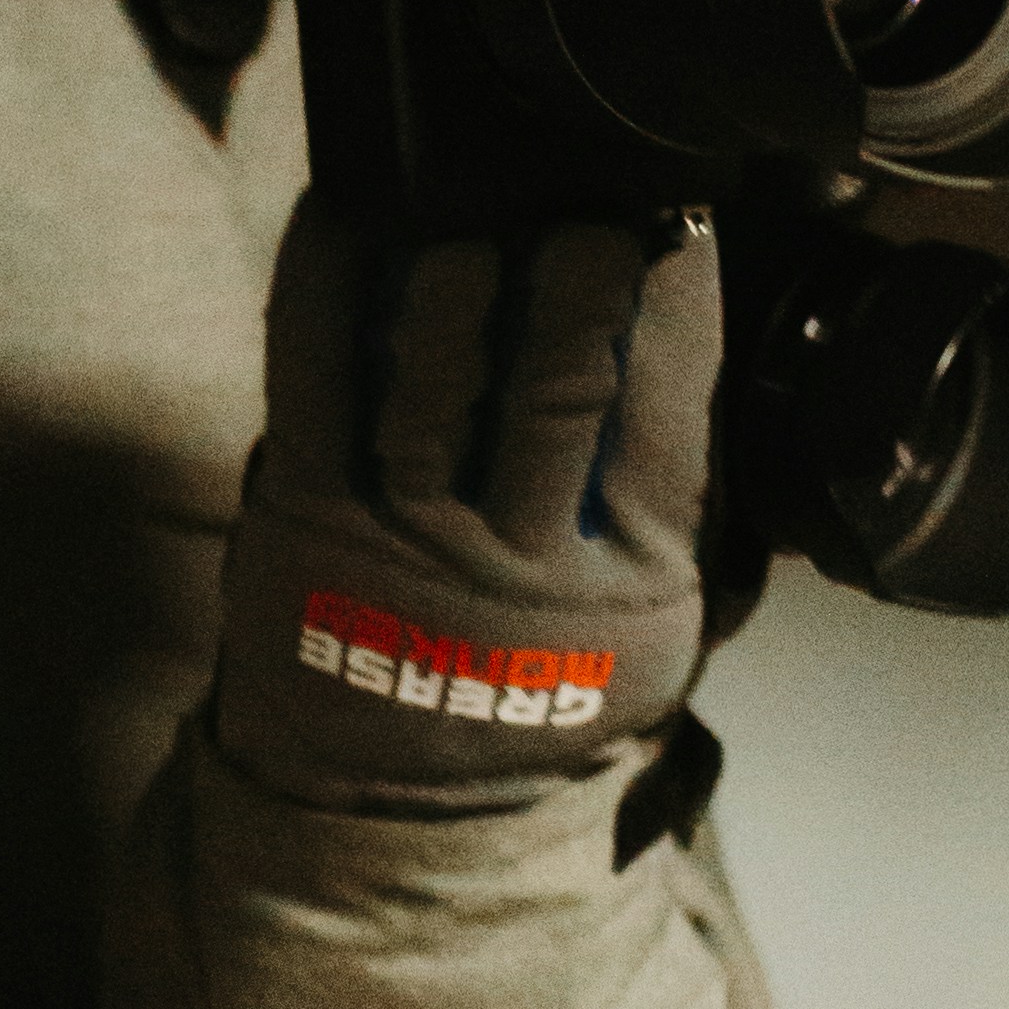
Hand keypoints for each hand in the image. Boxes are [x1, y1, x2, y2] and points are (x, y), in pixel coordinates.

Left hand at [214, 196, 721, 808]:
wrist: (411, 804)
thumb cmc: (552, 679)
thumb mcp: (661, 620)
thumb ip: (684, 490)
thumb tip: (704, 326)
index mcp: (634, 577)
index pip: (671, 414)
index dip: (678, 304)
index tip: (679, 218)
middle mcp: (522, 565)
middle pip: (554, 397)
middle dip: (573, 287)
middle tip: (584, 207)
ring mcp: (404, 543)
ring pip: (428, 390)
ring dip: (448, 284)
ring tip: (467, 204)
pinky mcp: (304, 521)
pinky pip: (309, 384)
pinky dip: (322, 290)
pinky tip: (343, 212)